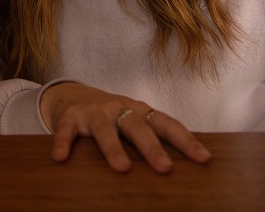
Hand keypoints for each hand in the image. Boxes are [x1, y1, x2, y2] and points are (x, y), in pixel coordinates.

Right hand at [39, 82, 210, 172]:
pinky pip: (66, 130)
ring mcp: (94, 112)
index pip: (166, 124)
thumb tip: (186, 164)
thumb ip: (152, 136)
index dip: (185, 141)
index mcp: (139, 111)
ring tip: (122, 168)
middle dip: (152, 148)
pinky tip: (61, 158)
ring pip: (104, 129)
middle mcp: (118, 108)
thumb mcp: (133, 121)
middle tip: (165, 169)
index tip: (203, 159)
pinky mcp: (70, 117)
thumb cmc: (113, 116)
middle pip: (137, 127)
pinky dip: (63, 143)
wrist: (72, 95)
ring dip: (113, 148)